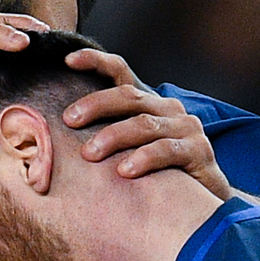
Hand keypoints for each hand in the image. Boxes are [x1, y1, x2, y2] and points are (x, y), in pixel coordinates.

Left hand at [62, 49, 231, 198]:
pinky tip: (124, 171)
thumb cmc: (156, 173)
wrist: (201, 200)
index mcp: (148, 102)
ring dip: (113, 136)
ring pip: (144, 123)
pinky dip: (143, 158)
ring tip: (88, 154)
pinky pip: (166, 150)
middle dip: (95, 104)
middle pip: (128, 96)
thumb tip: (58, 129)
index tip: (68, 60)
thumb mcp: (128, 149)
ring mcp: (185, 127)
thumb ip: (103, 135)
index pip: (120, 72)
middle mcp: (167, 108)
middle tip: (69, 120)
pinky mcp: (198, 151)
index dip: (95, 61)